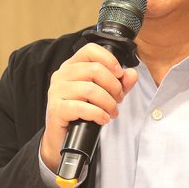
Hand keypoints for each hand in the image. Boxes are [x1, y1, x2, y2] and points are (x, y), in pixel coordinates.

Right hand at [40, 43, 138, 170]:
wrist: (65, 138)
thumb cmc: (83, 112)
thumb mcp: (105, 94)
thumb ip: (120, 83)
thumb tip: (131, 74)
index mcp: (72, 65)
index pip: (91, 50)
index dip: (109, 60)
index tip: (119, 74)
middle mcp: (62, 75)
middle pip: (94, 69)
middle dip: (113, 86)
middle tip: (118, 100)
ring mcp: (57, 91)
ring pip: (90, 89)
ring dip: (108, 102)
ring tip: (112, 111)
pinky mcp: (56, 109)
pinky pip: (82, 108)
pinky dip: (98, 114)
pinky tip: (103, 119)